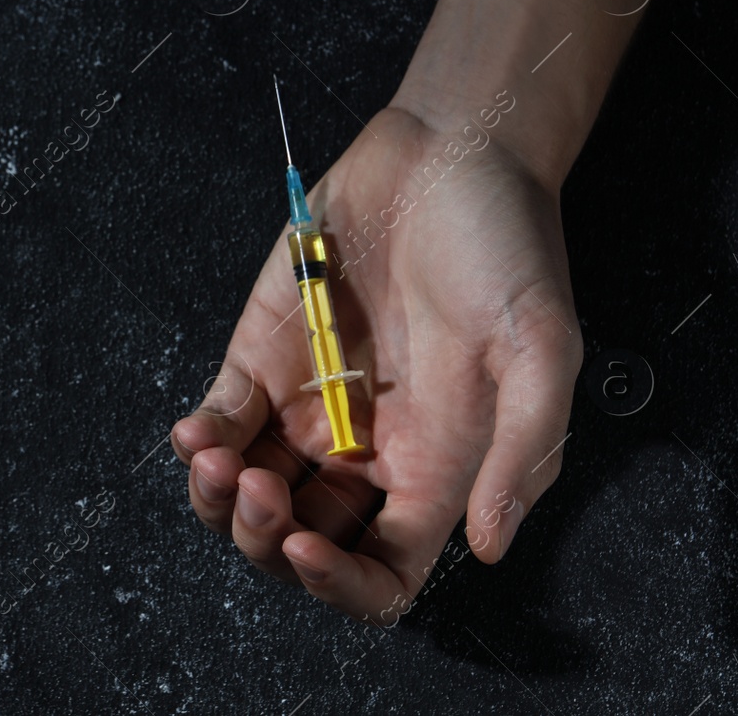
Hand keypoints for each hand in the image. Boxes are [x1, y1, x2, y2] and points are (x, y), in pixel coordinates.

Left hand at [169, 105, 581, 619]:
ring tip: (216, 461)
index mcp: (435, 467)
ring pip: (246, 491)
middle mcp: (365, 449)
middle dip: (264, 540)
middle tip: (258, 492)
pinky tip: (195, 433)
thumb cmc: (509, 246)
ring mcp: (309, 402)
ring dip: (219, 501)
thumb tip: (488, 546)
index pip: (382, 570)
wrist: (451, 151)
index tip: (307, 551)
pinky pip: (220, 418)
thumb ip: (521, 452)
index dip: (342, 586)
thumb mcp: (542, 350)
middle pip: (299, 540)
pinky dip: (197, 439)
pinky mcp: (263, 351)